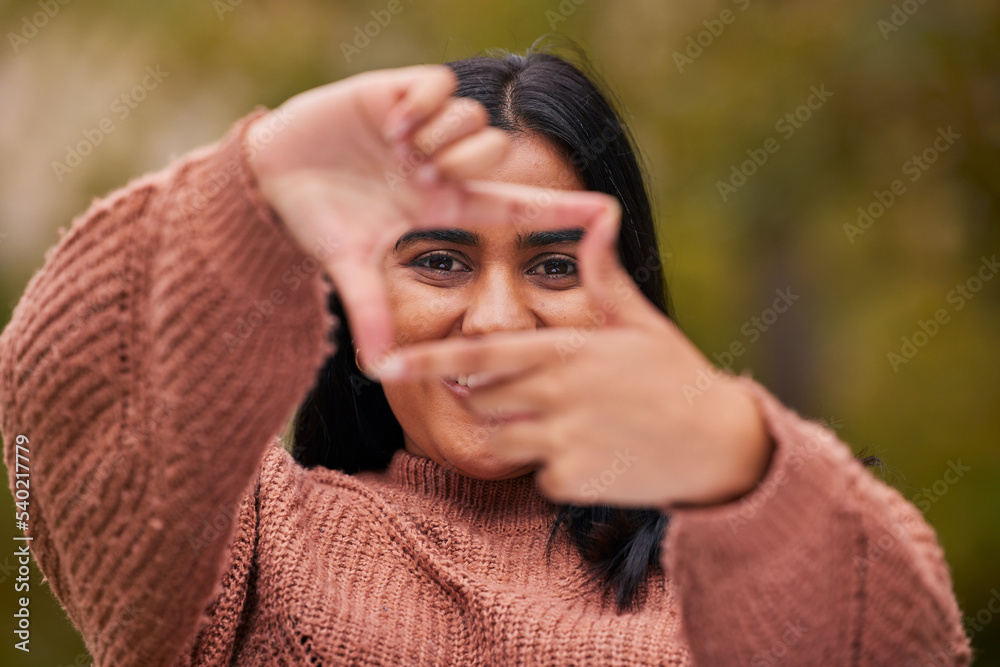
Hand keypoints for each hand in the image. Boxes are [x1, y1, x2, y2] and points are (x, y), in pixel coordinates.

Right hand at [246, 65, 613, 369]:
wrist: (270, 178)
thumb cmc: (315, 221)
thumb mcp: (348, 267)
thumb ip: (370, 312)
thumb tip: (377, 371)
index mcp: (442, 206)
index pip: (513, 206)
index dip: (559, 208)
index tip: (608, 212)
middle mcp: (440, 166)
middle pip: (494, 151)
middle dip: (472, 159)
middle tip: (429, 172)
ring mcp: (421, 129)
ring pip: (473, 119)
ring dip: (444, 136)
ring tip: (402, 149)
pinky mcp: (396, 93)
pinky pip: (440, 85)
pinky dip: (424, 104)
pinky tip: (392, 125)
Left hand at [389, 209, 772, 506]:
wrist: (720, 445)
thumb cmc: (675, 377)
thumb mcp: (640, 322)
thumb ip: (605, 276)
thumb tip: (600, 214)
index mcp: (565, 351)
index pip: (480, 355)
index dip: (428, 361)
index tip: (384, 365)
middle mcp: (556, 394)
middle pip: (484, 400)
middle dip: (494, 398)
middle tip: (538, 395)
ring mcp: (562, 440)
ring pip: (502, 440)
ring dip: (520, 435)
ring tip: (570, 423)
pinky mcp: (571, 479)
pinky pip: (537, 475)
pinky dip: (555, 469)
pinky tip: (597, 454)